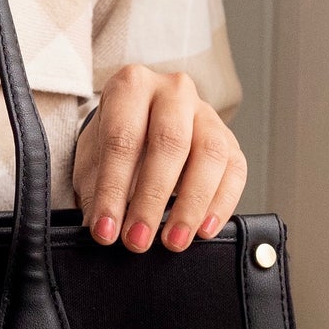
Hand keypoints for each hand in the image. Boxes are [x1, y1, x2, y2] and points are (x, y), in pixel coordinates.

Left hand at [73, 66, 246, 251]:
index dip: (112, 189)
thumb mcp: (93, 161)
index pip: (122, 138)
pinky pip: (234, 170)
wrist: (140, 128)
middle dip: (151, 199)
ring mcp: (206, 114)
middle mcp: (173, 91)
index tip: (105, 230)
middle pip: (170, 143)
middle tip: (137, 240)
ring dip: (191, 204)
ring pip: (209, 154)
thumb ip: (96, 192)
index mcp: (131, 87)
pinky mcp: (230, 140)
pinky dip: (221, 204)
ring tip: (173, 241)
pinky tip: (203, 230)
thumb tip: (101, 229)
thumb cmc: (115, 144)